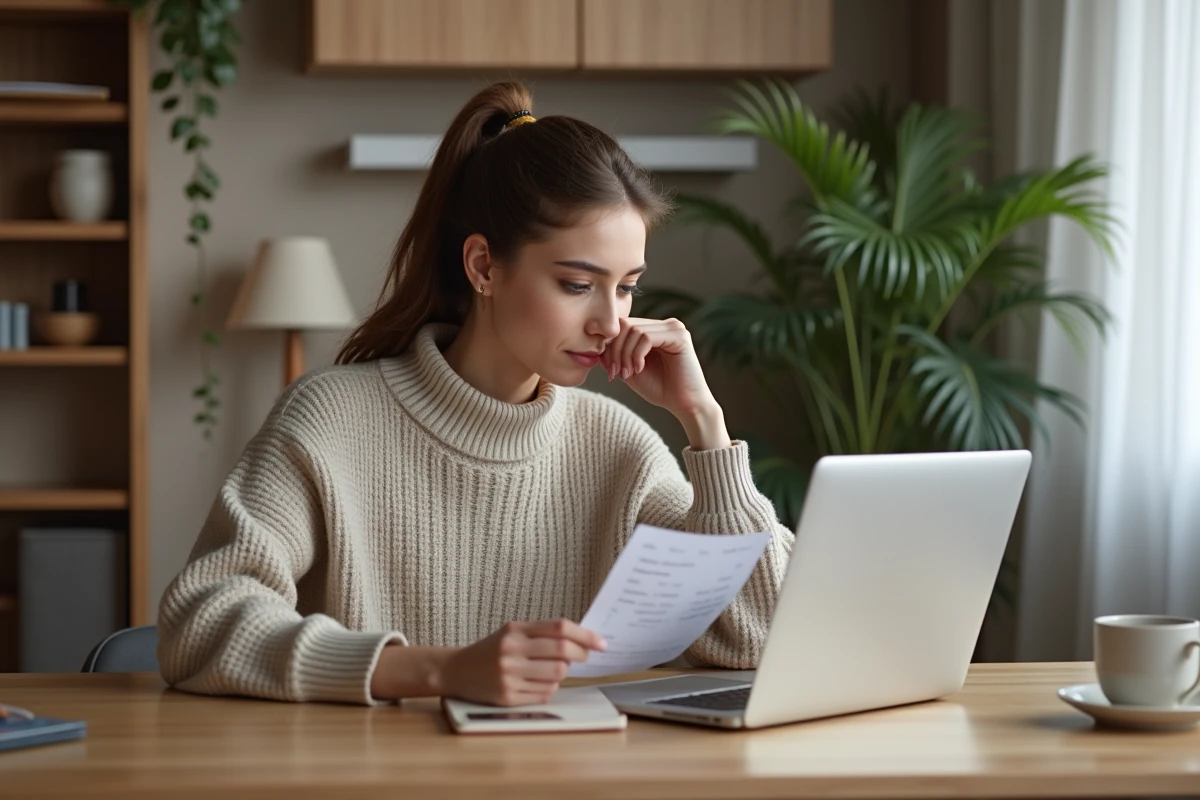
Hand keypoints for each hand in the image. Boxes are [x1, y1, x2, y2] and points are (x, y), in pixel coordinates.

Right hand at [438, 619, 606, 705]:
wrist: (455, 671)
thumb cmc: (491, 650)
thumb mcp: (512, 633)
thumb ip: (542, 634)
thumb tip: (582, 641)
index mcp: (515, 630)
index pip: (559, 628)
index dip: (585, 635)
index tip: (601, 642)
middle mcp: (511, 650)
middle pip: (562, 652)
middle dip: (581, 655)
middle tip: (585, 656)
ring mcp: (509, 675)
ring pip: (557, 675)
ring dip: (562, 673)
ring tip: (551, 670)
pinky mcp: (507, 697)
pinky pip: (545, 693)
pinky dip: (548, 688)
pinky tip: (537, 683)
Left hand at [601, 317, 717, 418]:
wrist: (685, 406)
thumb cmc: (661, 389)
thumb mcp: (630, 370)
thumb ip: (616, 356)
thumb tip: (597, 346)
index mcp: (654, 330)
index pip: (623, 326)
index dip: (610, 346)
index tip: (610, 370)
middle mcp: (665, 325)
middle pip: (626, 325)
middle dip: (615, 350)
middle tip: (616, 372)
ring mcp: (674, 328)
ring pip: (634, 330)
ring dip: (625, 355)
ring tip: (628, 373)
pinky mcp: (679, 336)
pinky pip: (647, 337)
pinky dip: (637, 355)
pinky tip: (639, 370)